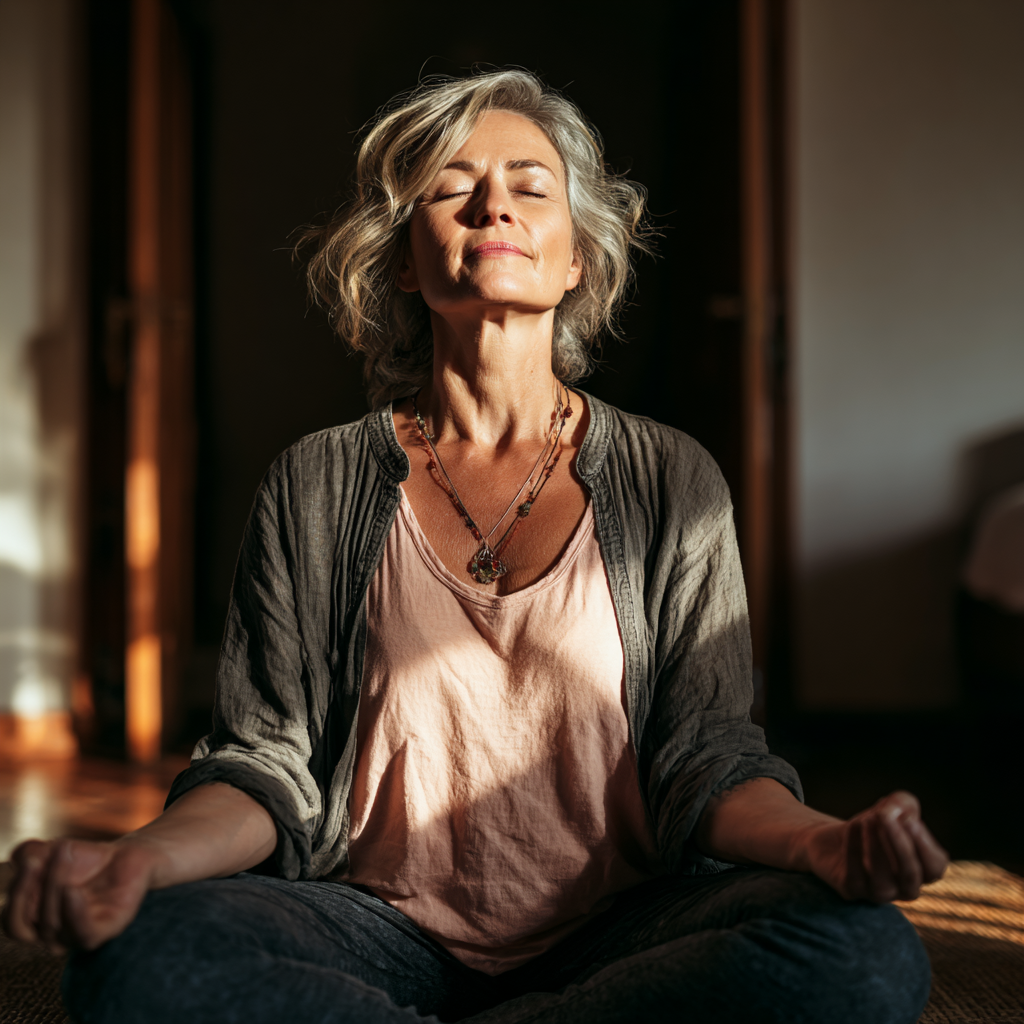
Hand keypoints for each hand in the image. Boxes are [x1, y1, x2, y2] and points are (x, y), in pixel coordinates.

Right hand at [2, 836, 161, 952]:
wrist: (124, 854)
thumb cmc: (84, 859)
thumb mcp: (51, 851)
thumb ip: (29, 854)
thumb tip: (20, 857)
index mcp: (34, 922)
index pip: (11, 922)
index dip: (15, 894)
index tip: (29, 860)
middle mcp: (52, 934)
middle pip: (23, 927)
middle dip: (25, 892)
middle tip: (36, 859)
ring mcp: (76, 936)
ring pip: (52, 923)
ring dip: (54, 883)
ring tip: (64, 852)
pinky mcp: (104, 931)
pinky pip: (83, 933)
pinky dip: (74, 914)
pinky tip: (71, 891)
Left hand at [803, 791, 948, 902]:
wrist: (834, 840)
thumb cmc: (873, 826)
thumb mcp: (892, 808)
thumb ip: (903, 804)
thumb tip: (898, 810)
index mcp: (921, 870)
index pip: (934, 867)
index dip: (924, 844)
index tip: (908, 818)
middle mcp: (903, 888)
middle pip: (910, 876)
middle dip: (900, 845)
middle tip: (886, 817)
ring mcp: (878, 893)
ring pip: (882, 880)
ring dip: (875, 846)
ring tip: (867, 818)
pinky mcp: (852, 890)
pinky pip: (855, 875)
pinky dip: (854, 848)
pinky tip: (853, 826)